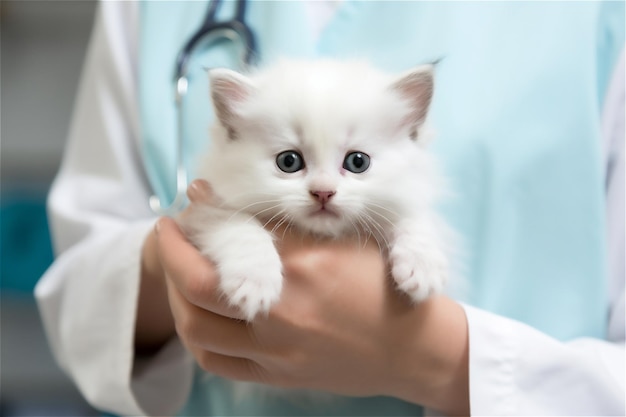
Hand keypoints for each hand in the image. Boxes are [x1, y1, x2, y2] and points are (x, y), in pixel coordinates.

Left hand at [150, 180, 469, 415]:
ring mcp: (278, 348)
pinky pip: (218, 361)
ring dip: (176, 294)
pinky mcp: (279, 375)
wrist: (414, 348)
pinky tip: (197, 313)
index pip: (235, 234)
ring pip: (197, 326)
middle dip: (173, 251)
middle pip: (199, 282)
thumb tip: (247, 207)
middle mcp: (285, 308)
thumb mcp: (352, 241)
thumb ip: (299, 225)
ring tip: (178, 270)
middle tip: (168, 229)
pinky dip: (197, 336)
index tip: (195, 197)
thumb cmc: (387, 286)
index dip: (205, 214)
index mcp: (306, 265)